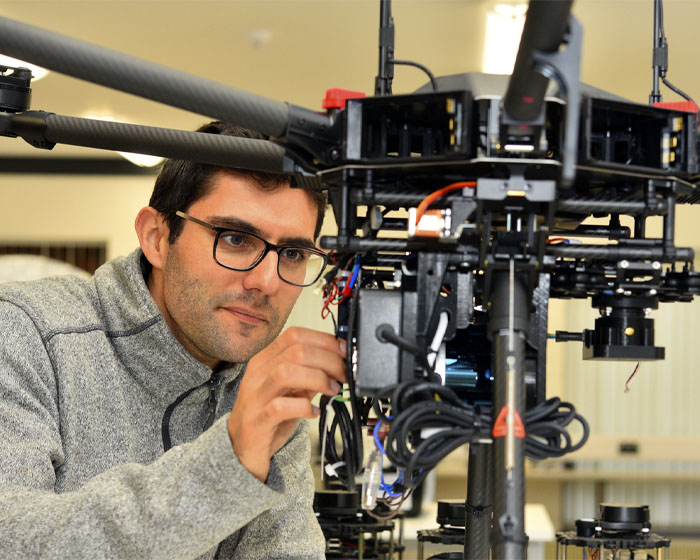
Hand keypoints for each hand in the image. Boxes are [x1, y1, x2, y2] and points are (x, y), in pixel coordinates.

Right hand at [227, 326, 346, 481]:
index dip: (325, 341)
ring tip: (331, 391)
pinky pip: (280, 407)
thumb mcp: (292, 388)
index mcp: (266, 358)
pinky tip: (313, 412)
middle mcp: (258, 373)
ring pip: (286, 372)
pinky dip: (304, 407)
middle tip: (343, 375)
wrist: (242, 446)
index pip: (295, 335)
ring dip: (317, 379)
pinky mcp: (257, 420)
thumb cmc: (269, 414)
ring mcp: (255, 395)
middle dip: (328, 361)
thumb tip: (340, 361)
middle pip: (296, 351)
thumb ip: (311, 373)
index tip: (344, 352)